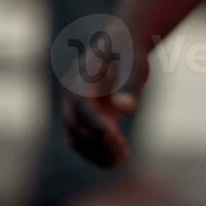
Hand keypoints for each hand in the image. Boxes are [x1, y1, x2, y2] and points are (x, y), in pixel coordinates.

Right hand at [62, 17, 150, 167]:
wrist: (121, 46)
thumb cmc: (129, 54)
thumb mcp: (135, 66)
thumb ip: (130, 87)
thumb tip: (126, 109)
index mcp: (79, 79)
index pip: (82, 106)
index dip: (96, 124)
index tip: (116, 138)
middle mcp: (70, 95)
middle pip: (76, 125)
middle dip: (98, 143)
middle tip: (124, 154)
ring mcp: (74, 108)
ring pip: (76, 138)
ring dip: (96, 153)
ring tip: (122, 158)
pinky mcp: (84, 118)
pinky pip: (82, 141)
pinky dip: (96, 153)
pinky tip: (116, 159)